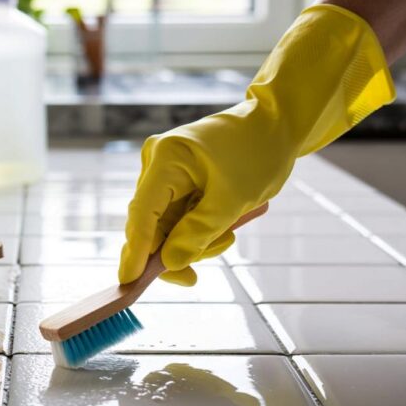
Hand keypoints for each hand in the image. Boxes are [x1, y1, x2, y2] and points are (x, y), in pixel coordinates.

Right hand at [119, 107, 293, 285]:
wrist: (277, 123)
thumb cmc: (259, 153)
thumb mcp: (233, 200)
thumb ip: (198, 234)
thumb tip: (169, 264)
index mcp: (166, 158)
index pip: (142, 213)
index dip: (135, 251)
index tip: (128, 282)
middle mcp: (157, 162)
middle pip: (150, 223)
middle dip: (171, 251)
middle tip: (194, 277)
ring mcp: (164, 169)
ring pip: (165, 224)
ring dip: (191, 240)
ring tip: (228, 236)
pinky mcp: (175, 177)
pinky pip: (176, 215)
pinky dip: (195, 229)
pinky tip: (221, 229)